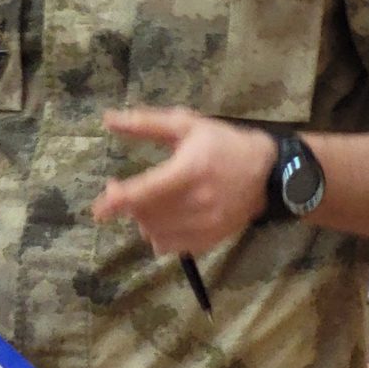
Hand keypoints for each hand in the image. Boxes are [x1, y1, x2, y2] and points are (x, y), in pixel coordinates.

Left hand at [92, 107, 275, 255]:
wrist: (270, 173)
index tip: (98, 209)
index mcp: (188, 172)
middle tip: (122, 191)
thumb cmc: (224, 144)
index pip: (145, 192)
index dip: (117, 202)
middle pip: (146, 216)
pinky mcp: (212, 240)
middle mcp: (197, 203)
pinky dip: (160, 236)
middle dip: (128, 205)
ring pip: (156, 234)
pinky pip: (173, 248)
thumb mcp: (187, 125)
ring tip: (147, 204)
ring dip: (142, 221)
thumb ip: (146, 124)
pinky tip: (163, 220)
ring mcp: (206, 226)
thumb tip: (108, 120)